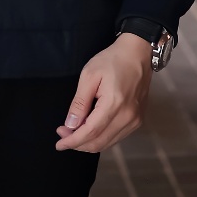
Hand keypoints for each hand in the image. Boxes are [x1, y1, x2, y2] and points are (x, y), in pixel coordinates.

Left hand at [55, 33, 152, 152]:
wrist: (137, 53)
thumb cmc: (112, 60)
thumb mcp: (89, 75)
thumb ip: (79, 102)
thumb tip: (70, 125)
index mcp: (114, 104)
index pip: (90, 132)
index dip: (73, 141)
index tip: (59, 143)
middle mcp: (127, 117)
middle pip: (99, 142)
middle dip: (78, 143)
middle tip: (63, 134)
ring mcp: (135, 120)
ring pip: (107, 143)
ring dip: (88, 143)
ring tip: (74, 132)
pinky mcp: (138, 120)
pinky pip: (116, 137)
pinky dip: (101, 138)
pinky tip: (91, 130)